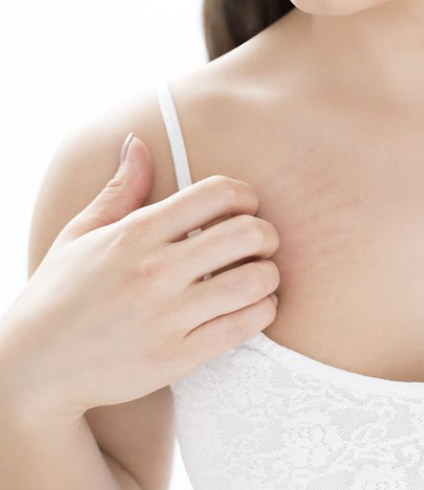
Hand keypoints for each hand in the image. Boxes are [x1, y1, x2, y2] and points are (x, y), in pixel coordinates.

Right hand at [0, 134, 279, 420]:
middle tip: (262, 244)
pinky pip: (244, 325)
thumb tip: (139, 143)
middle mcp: (155, 270)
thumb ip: (120, 190)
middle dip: (267, 234)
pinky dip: (263, 311)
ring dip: (270, 275)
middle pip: (247, 233)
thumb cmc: (59, 295)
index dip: (246, 195)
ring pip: (255, 280)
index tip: (246, 208)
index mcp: (136, 233)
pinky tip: (254, 307)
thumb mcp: (80, 235)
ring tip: (261, 277)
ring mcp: (168, 316)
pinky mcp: (178, 356)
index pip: (217, 194)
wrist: (36, 368)